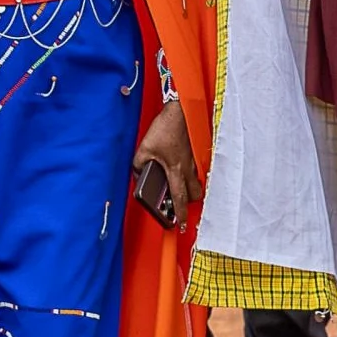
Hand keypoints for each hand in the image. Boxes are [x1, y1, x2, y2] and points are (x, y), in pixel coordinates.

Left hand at [134, 98, 201, 221]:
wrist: (180, 112)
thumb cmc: (165, 129)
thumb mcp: (144, 149)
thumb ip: (139, 165)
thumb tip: (139, 174)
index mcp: (176, 171)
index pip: (180, 198)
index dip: (180, 214)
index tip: (179, 224)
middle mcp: (188, 168)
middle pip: (194, 194)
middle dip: (188, 203)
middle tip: (179, 206)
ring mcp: (194, 161)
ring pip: (197, 183)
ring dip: (190, 189)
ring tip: (179, 189)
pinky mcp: (195, 153)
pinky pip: (196, 170)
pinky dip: (191, 175)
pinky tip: (181, 170)